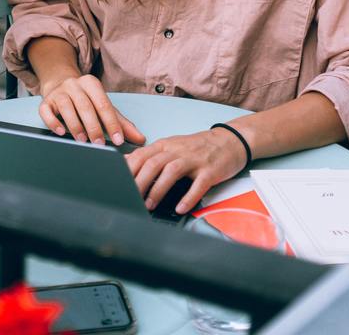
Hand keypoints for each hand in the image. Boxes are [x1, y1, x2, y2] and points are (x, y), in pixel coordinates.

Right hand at [38, 74, 145, 146]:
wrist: (60, 84)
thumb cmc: (86, 100)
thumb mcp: (104, 108)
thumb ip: (121, 123)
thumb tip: (140, 139)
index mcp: (92, 84)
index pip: (104, 105)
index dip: (112, 123)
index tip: (118, 140)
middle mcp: (74, 85)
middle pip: (85, 106)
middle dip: (93, 126)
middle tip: (99, 144)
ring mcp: (58, 92)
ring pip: (66, 107)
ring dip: (75, 125)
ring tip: (82, 140)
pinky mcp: (45, 101)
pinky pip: (47, 111)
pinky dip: (53, 122)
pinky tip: (61, 132)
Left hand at [124, 128, 248, 214]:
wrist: (229, 141)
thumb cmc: (197, 147)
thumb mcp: (171, 146)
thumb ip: (150, 155)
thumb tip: (126, 163)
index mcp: (165, 145)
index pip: (141, 155)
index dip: (128, 170)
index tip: (118, 184)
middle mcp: (178, 150)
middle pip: (153, 163)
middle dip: (139, 182)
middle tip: (130, 198)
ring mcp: (194, 160)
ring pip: (171, 171)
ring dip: (158, 189)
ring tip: (150, 205)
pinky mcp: (210, 171)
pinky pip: (198, 184)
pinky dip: (188, 197)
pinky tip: (180, 208)